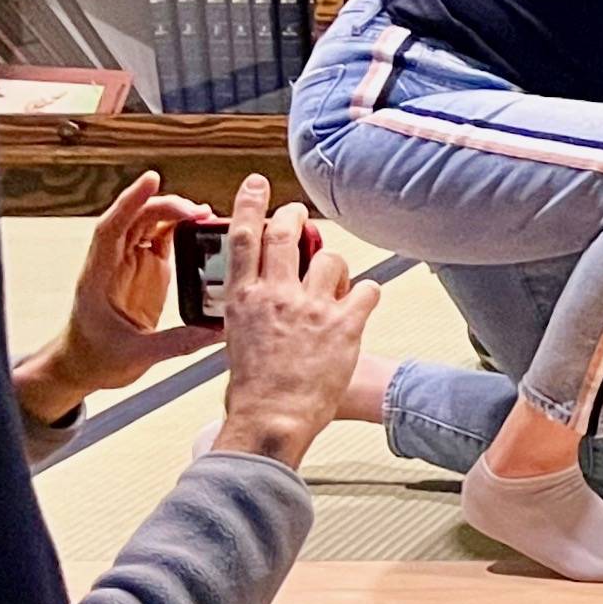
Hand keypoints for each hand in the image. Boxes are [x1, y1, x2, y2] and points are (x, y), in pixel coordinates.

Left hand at [20, 172, 216, 414]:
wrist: (83, 366)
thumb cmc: (95, 358)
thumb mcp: (136, 355)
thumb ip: (177, 343)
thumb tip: (215, 332)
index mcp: (99, 276)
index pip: (112, 228)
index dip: (131, 201)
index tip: (151, 180)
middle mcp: (113, 263)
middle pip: (136, 220)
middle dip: (165, 206)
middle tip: (198, 210)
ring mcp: (130, 265)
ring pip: (149, 225)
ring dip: (175, 214)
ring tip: (206, 215)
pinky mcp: (146, 272)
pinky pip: (162, 240)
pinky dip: (181, 229)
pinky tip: (202, 228)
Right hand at [207, 176, 376, 468]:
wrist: (273, 418)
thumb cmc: (253, 390)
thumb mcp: (235, 340)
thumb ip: (251, 309)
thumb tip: (262, 294)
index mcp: (244, 298)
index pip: (243, 237)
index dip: (250, 204)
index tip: (256, 185)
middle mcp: (276, 294)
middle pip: (287, 233)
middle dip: (296, 216)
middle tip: (301, 215)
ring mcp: (311, 307)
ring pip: (332, 259)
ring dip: (336, 269)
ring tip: (335, 289)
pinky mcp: (344, 324)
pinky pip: (367, 289)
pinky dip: (366, 295)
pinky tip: (360, 307)